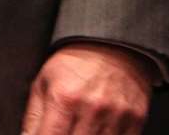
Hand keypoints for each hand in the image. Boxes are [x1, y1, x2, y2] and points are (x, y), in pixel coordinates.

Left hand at [20, 42, 152, 134]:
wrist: (113, 42)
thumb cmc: (74, 63)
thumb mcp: (43, 82)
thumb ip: (32, 118)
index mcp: (64, 99)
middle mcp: (91, 109)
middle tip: (63, 130)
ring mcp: (116, 116)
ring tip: (80, 129)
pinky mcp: (136, 120)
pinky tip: (98, 131)